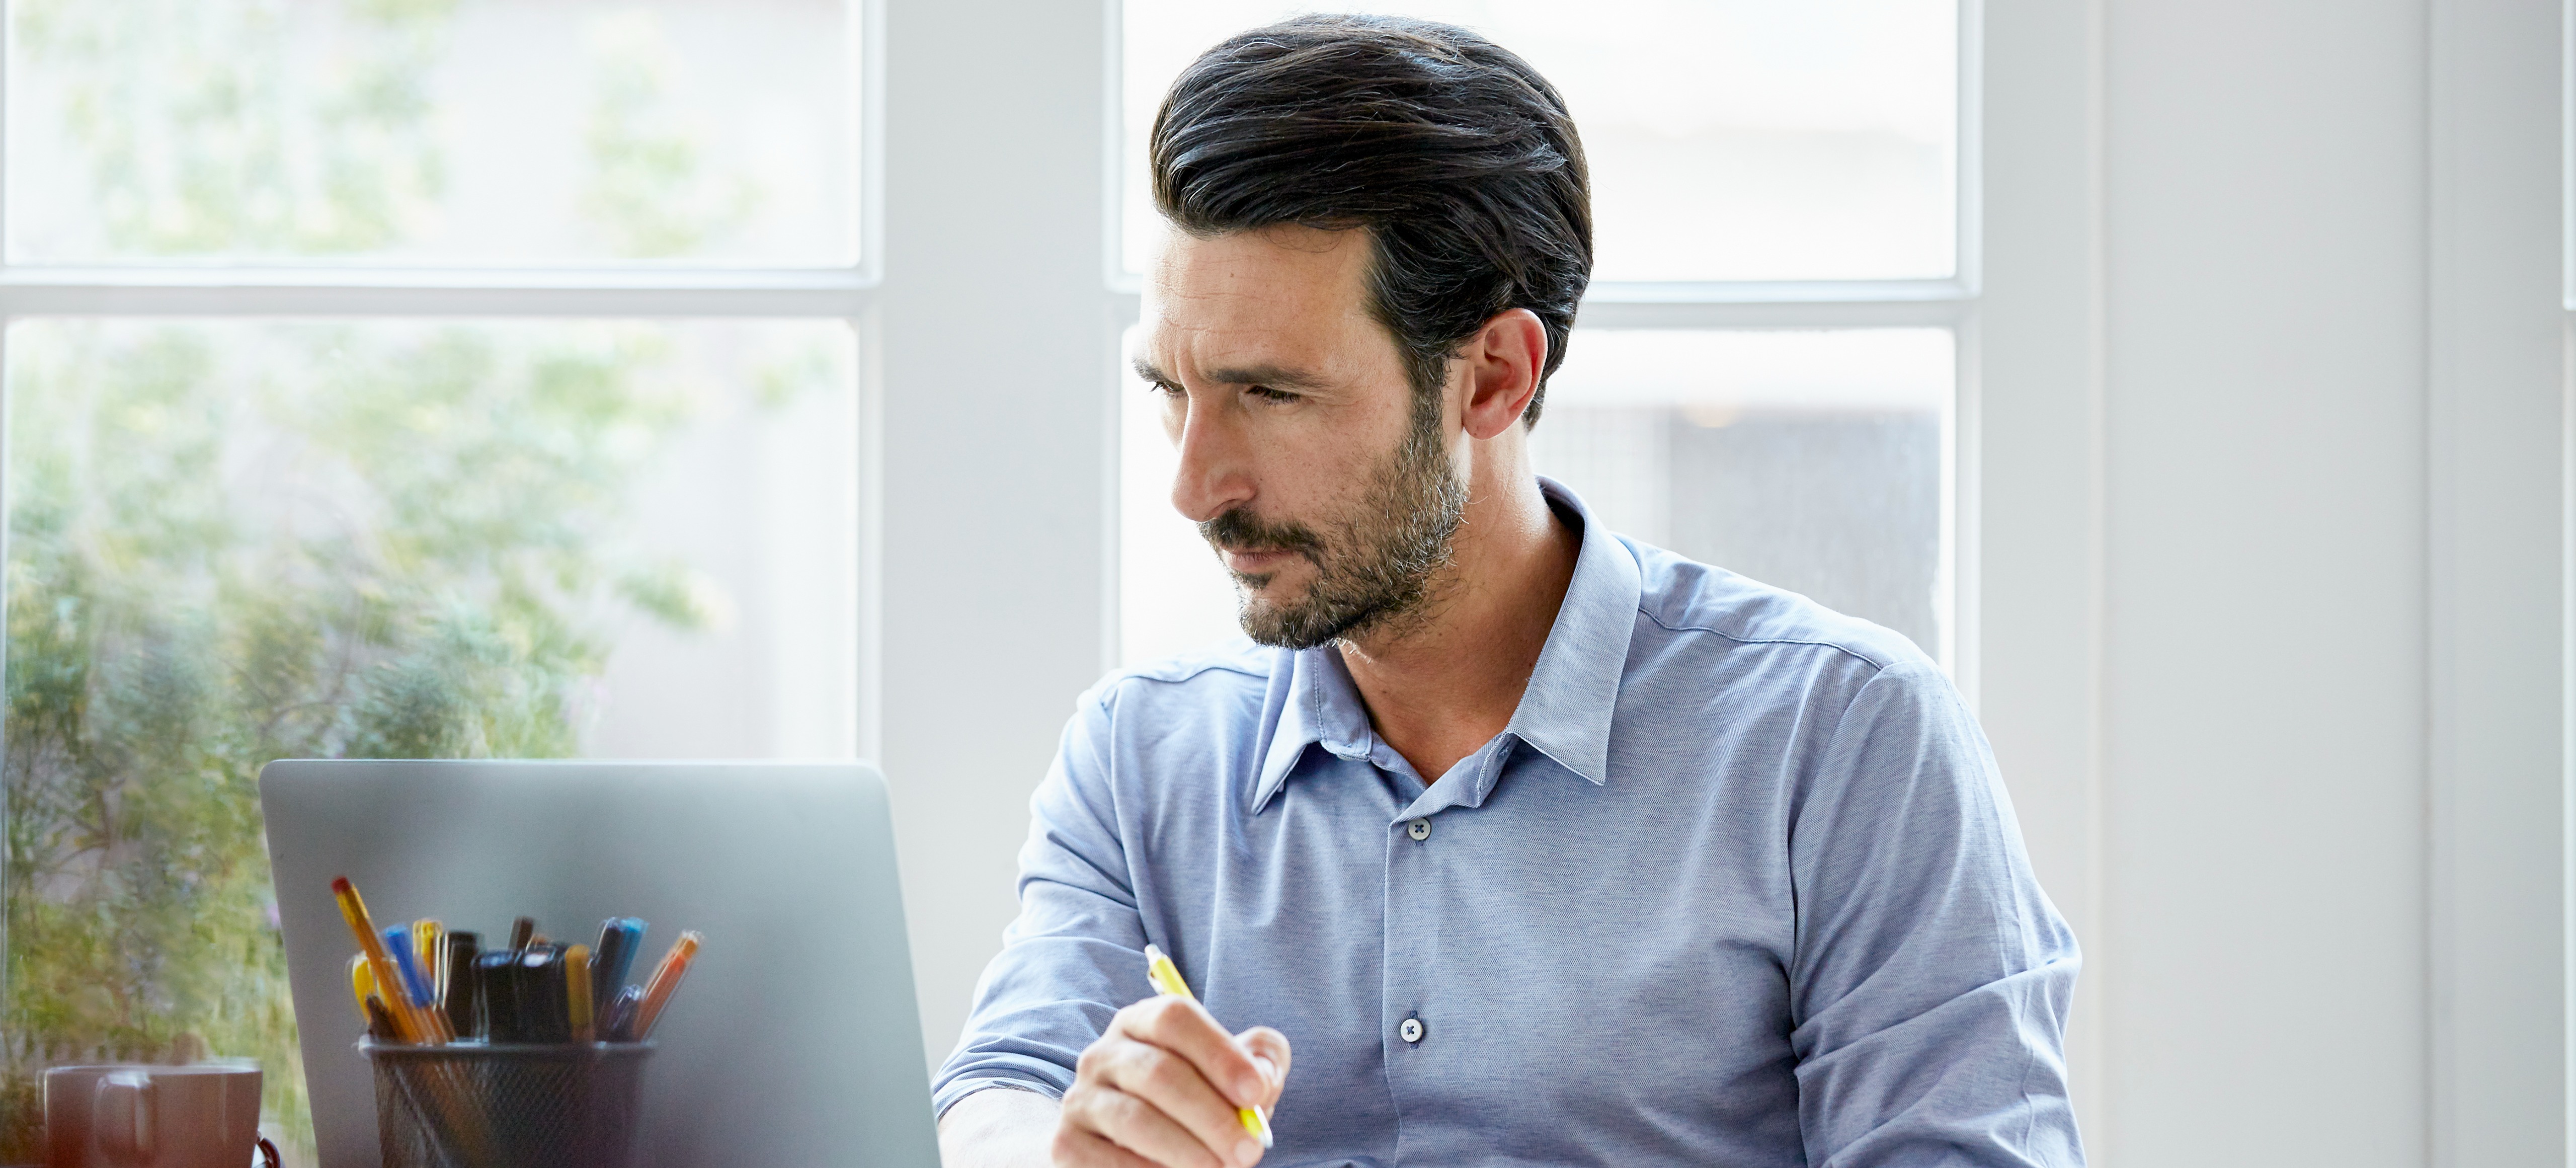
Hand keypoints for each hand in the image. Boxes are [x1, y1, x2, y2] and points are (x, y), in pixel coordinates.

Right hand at [1054, 995, 1289, 1167]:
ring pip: (1136, 1120)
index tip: (1256, 1094)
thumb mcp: (1237, 1078)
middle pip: (1158, 1072)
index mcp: (1143, 1022)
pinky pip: (1109, 1161)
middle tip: (1250, 1150)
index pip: (1175, 1017)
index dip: (1219, 1053)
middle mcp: (1103, 1053)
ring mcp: (1080, 1098)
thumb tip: (1262, 1076)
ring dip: (1188, 1151)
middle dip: (1212, 1116)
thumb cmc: (1202, 1108)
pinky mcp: (1067, 1143)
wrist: (1148, 1154)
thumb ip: (1261, 1063)